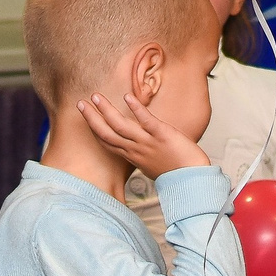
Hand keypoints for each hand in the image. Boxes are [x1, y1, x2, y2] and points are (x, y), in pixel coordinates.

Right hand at [76, 92, 207, 180]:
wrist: (194, 179)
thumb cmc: (177, 172)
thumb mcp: (153, 165)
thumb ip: (143, 154)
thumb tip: (139, 148)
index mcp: (133, 156)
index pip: (107, 143)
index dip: (94, 129)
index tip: (86, 116)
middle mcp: (136, 150)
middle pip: (107, 133)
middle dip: (92, 118)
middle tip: (81, 103)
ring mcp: (147, 142)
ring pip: (120, 126)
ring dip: (106, 110)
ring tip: (96, 96)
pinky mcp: (162, 135)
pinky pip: (145, 120)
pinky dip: (136, 109)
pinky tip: (127, 97)